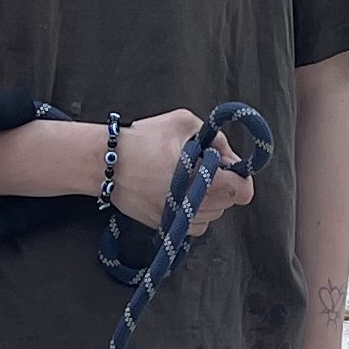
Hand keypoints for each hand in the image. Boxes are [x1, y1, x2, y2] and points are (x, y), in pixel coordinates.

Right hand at [111, 106, 252, 234]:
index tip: (226, 165)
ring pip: (213, 215)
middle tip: (202, 165)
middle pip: (229, 202)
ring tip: (188, 178)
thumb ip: (214, 137)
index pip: (242, 190)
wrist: (105, 163)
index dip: (240, 177)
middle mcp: (192, 205)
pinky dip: (195, 212)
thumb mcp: (183, 122)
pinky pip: (196, 226)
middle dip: (222, 183)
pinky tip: (181, 194)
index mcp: (201, 179)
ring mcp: (178, 219)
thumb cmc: (143, 140)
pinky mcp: (165, 226)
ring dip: (209, 198)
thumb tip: (227, 154)